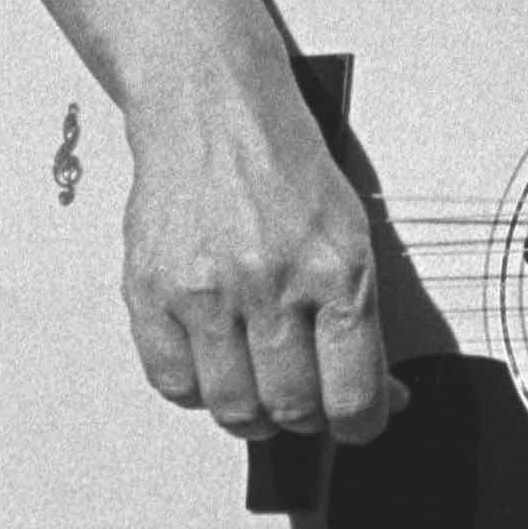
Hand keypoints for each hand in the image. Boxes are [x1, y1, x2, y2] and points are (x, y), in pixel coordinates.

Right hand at [116, 69, 404, 442]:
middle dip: (306, 420)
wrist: (211, 102)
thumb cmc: (282, 161)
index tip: (358, 424)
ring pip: (233, 408)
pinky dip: (197, 389)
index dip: (361, 425)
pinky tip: (214, 363)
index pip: (353, 394)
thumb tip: (376, 393)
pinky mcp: (151, 289)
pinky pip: (173, 382)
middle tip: (307, 404)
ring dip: (252, 414)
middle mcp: (271, 281)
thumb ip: (360, 317)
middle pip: (292, 410)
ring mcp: (206, 289)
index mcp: (336, 267)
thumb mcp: (349, 228)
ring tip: (260, 389)